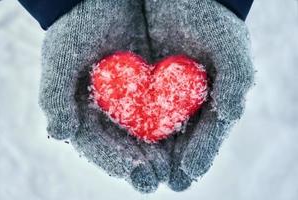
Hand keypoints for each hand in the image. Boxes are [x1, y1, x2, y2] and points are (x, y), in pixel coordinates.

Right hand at [39, 0, 169, 192]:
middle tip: (162, 179)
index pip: (97, 146)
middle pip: (123, 146)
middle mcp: (104, 110)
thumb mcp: (62, 56)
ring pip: (143, 134)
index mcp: (81, 110)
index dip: (118, 163)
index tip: (139, 176)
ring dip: (159, 153)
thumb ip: (55, 95)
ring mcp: (126, 100)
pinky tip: (183, 140)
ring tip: (176, 171)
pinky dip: (169, 128)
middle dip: (143, 164)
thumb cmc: (80, 24)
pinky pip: (159, 112)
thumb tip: (59, 132)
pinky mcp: (145, 87)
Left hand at [143, 0, 254, 190]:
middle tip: (154, 182)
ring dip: (146, 154)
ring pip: (154, 131)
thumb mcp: (229, 47)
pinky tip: (122, 143)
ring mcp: (162, 94)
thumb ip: (235, 81)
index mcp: (211, 100)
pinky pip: (132, 110)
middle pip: (178, 140)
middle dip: (166, 164)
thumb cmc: (209, 17)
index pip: (206, 136)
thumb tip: (230, 114)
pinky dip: (128, 128)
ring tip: (138, 175)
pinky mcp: (139, 84)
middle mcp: (186, 103)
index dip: (199, 156)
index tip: (186, 176)